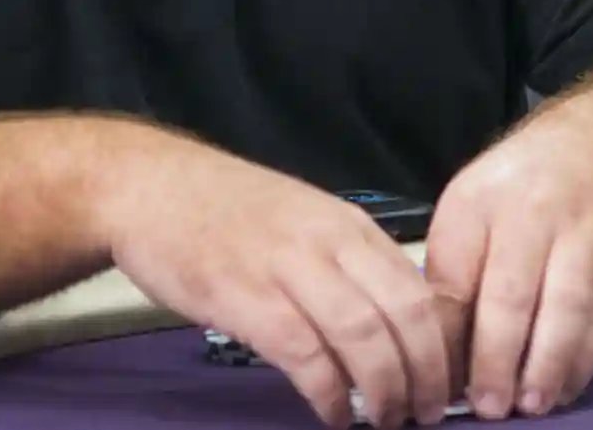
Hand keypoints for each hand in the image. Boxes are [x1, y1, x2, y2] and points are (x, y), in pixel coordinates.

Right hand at [95, 130, 465, 427]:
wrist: (149, 187)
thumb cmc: (223, 209)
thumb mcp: (301, 219)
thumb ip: (345, 261)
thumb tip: (391, 321)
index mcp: (347, 223)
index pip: (420, 287)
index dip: (442, 345)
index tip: (444, 382)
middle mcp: (326, 242)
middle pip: (404, 314)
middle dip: (426, 375)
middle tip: (426, 414)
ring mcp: (286, 268)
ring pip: (363, 336)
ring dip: (384, 389)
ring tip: (386, 421)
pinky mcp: (246, 298)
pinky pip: (306, 355)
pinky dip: (329, 393)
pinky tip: (332, 414)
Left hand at [422, 109, 592, 419]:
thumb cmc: (521, 189)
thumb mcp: (472, 205)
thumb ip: (455, 268)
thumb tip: (442, 351)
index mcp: (476, 202)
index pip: (453, 276)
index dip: (446, 335)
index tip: (436, 379)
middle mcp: (530, 214)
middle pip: (509, 295)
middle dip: (495, 359)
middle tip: (487, 407)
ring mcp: (583, 236)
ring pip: (564, 308)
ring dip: (544, 365)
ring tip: (528, 406)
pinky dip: (583, 359)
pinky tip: (563, 387)